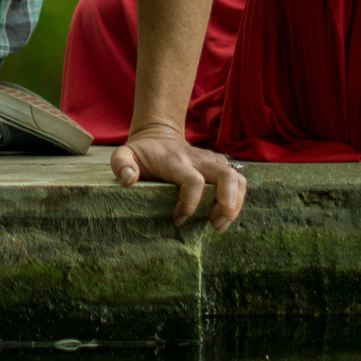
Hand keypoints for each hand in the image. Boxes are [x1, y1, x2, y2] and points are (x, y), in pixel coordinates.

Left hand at [111, 124, 247, 231]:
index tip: (178, 219)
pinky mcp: (220, 166)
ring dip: (236, 204)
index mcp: (175, 160)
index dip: (189, 204)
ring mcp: (212, 161)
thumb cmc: (142, 153)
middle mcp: (198, 159)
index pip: (193, 181)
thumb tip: (129, 180)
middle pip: (226, 177)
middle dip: (227, 204)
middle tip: (215, 224)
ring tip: (220, 224)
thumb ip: (121, 164)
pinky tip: (224, 215)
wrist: (158, 135)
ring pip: (237, 179)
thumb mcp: (124, 155)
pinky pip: (240, 182)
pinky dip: (238, 200)